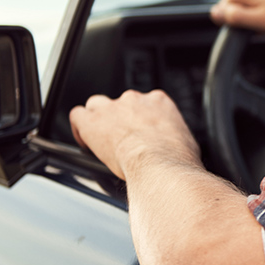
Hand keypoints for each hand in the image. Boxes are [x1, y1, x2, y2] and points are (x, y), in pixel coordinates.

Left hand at [69, 90, 200, 179]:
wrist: (160, 164)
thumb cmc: (176, 157)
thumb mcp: (187, 142)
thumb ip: (176, 138)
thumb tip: (179, 148)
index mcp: (159, 102)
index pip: (145, 103)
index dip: (139, 119)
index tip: (140, 134)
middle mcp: (135, 100)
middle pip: (121, 103)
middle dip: (119, 118)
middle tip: (122, 139)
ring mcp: (112, 108)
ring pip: (97, 105)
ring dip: (97, 119)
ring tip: (100, 138)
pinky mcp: (92, 122)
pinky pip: (77, 116)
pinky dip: (79, 128)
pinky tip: (84, 141)